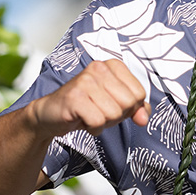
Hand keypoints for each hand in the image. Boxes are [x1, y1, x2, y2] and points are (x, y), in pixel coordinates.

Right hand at [30, 59, 149, 136]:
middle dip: (116, 116)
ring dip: (103, 123)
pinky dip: (92, 128)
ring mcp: (85, 81)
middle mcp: (99, 68)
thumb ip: (135, 108)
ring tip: (88, 114)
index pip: (139, 94)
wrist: (51, 114)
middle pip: (128, 104)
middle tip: (98, 111)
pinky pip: (98, 121)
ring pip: (114, 114)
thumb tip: (144, 118)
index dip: (129, 108)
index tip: (111, 104)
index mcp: (112, 65)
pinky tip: (82, 120)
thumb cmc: (85, 107)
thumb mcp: (115, 104)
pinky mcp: (74, 97)